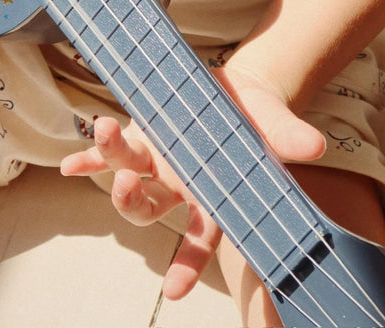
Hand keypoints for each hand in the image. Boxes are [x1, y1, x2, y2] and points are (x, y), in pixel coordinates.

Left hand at [60, 64, 325, 298]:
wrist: (239, 91)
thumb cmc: (260, 119)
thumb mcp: (277, 125)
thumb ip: (290, 138)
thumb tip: (316, 146)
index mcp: (212, 195)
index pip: (201, 240)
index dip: (186, 265)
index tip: (172, 293)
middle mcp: (178, 186)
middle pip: (147, 209)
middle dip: (131, 201)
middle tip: (126, 183)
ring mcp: (155, 161)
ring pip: (125, 172)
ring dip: (110, 158)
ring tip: (106, 127)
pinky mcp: (140, 134)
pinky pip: (107, 152)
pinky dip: (88, 157)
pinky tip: (68, 165)